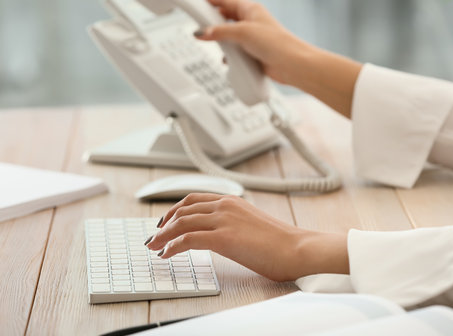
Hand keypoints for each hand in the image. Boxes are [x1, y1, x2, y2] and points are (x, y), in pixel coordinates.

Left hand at [145, 193, 348, 281]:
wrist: (298, 249)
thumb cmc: (281, 242)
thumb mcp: (252, 224)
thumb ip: (233, 223)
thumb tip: (217, 235)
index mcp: (232, 200)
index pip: (193, 199)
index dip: (174, 210)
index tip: (164, 222)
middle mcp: (225, 205)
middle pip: (183, 210)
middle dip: (164, 224)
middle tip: (153, 237)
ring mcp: (224, 220)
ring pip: (182, 223)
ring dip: (163, 236)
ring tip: (154, 247)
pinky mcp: (224, 237)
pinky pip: (188, 239)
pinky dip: (172, 246)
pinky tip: (166, 254)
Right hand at [195, 0, 310, 85]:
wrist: (292, 65)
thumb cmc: (276, 43)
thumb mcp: (242, 32)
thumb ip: (220, 32)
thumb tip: (202, 32)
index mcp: (251, 9)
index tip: (197, 0)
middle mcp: (252, 22)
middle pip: (226, 17)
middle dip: (213, 20)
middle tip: (199, 23)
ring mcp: (252, 38)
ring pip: (229, 36)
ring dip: (221, 40)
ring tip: (211, 42)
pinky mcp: (253, 54)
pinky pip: (235, 52)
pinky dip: (229, 55)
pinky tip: (225, 59)